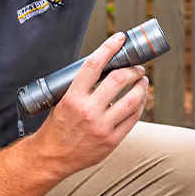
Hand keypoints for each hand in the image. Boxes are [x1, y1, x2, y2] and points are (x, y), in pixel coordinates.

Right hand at [29, 32, 148, 176]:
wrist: (52, 157)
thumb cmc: (57, 127)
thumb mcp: (62, 101)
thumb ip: (82, 87)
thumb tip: (105, 69)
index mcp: (73, 98)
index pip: (94, 65)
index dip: (109, 48)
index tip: (119, 38)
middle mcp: (88, 111)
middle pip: (118, 79)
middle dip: (132, 69)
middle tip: (136, 67)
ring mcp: (102, 127)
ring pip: (132, 99)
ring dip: (141, 86)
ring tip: (142, 80)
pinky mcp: (112, 140)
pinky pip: (133, 118)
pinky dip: (140, 104)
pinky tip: (141, 99)